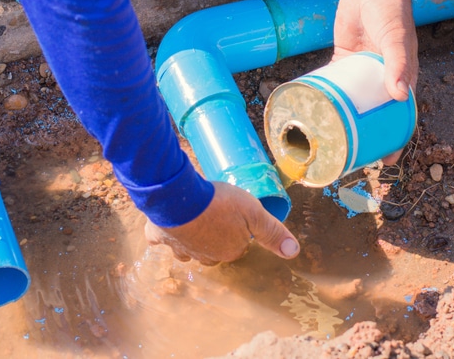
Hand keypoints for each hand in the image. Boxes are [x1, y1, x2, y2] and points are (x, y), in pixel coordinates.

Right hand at [143, 182, 299, 265]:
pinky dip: (161, 235)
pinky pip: (160, 239)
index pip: (237, 245)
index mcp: (228, 251)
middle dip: (215, 237)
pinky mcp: (159, 236)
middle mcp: (204, 256)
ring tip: (193, 220)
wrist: (178, 197)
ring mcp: (180, 248)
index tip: (236, 214)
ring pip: (187, 249)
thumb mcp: (254, 213)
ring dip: (190, 238)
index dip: (238, 229)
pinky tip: (163, 226)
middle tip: (215, 215)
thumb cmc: (219, 204)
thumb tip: (294, 252)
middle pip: (212, 250)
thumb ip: (273, 232)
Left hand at [332, 0, 417, 163]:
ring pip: (353, 99)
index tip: (387, 158)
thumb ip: (398, 64)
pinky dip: (329, 93)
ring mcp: (362, 69)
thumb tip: (400, 95)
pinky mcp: (344, 58)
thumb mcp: (397, 40)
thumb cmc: (392, 13)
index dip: (395, 137)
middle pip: (374, 112)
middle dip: (367, 134)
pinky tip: (319, 108)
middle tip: (353, 154)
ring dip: (345, 116)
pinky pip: (336, 80)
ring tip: (334, 136)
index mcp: (402, 77)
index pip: (401, 114)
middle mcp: (382, 77)